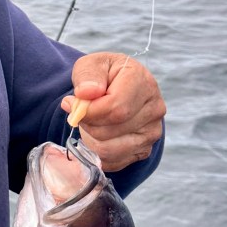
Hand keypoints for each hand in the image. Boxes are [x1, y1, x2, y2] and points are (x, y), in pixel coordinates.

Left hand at [60, 53, 164, 172]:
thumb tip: (86, 93)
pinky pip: (113, 161)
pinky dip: (97, 151)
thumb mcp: (91, 65)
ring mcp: (152, 131)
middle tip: (80, 113)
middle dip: (87, 124)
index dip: (89, 111)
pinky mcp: (145, 149)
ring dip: (90, 138)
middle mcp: (154, 107)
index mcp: (142, 81)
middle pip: (110, 130)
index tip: (71, 103)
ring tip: (90, 123)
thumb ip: (87, 75)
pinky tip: (97, 135)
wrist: (118, 88)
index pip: (115, 108)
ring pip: (109, 149)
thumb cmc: (103, 76)